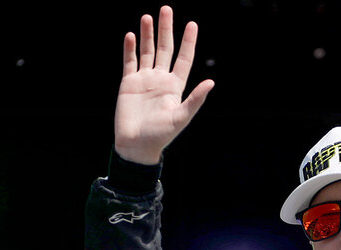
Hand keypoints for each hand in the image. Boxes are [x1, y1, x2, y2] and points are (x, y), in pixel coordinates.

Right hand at [114, 5, 213, 164]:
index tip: (192, 24)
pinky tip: (132, 35)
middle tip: (167, 9)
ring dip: (148, 34)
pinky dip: (130, 48)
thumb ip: (195, 99)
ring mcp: (145, 81)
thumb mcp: (181, 117)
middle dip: (166, 30)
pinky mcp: (129, 84)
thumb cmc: (160, 135)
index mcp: (176, 87)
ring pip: (147, 52)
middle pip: (165, 49)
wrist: (136, 145)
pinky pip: (130, 62)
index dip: (188, 42)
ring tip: (148, 16)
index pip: (184, 59)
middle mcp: (161, 80)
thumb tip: (211, 82)